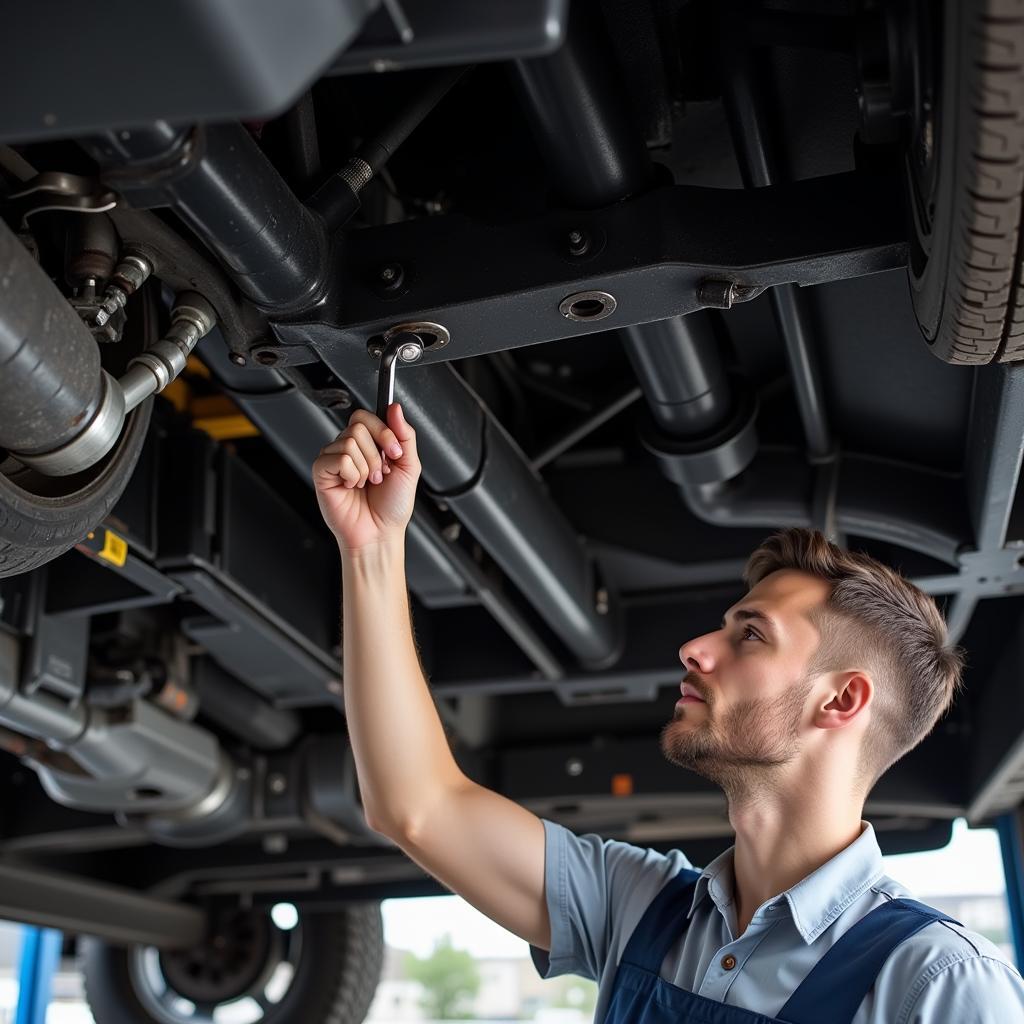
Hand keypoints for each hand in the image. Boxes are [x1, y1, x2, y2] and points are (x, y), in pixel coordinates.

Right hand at [312, 403, 420, 553]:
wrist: (380, 533)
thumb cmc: (392, 505)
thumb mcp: (409, 466)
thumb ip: (405, 435)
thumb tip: (395, 408)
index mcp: (369, 444)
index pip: (367, 416)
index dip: (383, 431)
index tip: (395, 453)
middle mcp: (350, 448)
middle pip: (358, 426)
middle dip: (377, 454)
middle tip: (380, 474)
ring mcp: (334, 458)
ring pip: (349, 442)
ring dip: (366, 468)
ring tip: (367, 484)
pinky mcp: (322, 472)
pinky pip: (338, 458)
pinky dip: (351, 474)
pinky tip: (352, 486)